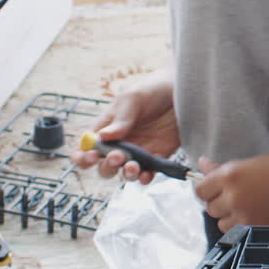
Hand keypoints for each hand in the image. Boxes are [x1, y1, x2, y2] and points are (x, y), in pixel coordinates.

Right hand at [71, 68, 178, 183]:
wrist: (185, 90)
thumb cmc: (152, 89)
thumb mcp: (132, 98)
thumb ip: (119, 119)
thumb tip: (102, 137)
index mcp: (107, 128)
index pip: (86, 148)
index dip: (83, 157)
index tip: (91, 156)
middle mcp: (120, 143)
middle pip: (104, 165)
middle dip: (106, 166)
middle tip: (117, 157)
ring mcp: (138, 152)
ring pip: (125, 173)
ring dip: (126, 174)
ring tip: (133, 166)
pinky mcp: (158, 156)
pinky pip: (147, 173)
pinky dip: (144, 178)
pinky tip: (146, 175)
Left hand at [196, 153, 268, 232]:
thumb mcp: (257, 163)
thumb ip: (226, 168)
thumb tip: (202, 164)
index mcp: (232, 174)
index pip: (201, 189)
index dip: (211, 189)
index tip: (220, 188)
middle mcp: (234, 196)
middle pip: (210, 208)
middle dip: (223, 202)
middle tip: (245, 194)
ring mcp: (245, 216)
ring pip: (222, 223)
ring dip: (233, 216)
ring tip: (256, 204)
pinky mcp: (256, 230)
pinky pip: (238, 232)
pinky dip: (245, 226)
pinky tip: (263, 213)